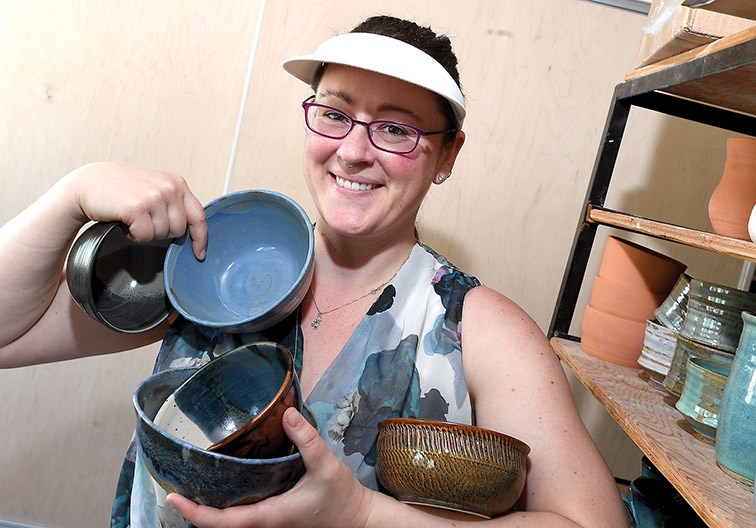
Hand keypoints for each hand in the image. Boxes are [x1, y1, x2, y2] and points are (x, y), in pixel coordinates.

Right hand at [62, 162, 206, 258]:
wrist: (88, 184)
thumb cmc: (121, 189)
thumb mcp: (154, 189)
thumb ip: (174, 203)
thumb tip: (191, 230)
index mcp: (177, 183)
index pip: (198, 215)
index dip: (200, 238)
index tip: (199, 253)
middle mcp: (169, 188)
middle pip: (178, 230)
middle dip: (160, 232)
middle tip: (143, 218)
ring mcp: (154, 197)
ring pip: (161, 235)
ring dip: (145, 232)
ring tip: (132, 216)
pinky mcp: (138, 208)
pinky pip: (144, 236)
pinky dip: (133, 234)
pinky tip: (124, 220)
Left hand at [168, 407, 371, 527]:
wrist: (358, 518)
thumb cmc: (341, 497)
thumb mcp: (326, 466)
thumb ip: (307, 440)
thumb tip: (286, 412)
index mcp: (270, 516)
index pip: (223, 523)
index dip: (195, 513)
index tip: (173, 497)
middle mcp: (264, 523)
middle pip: (219, 524)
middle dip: (195, 507)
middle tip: (175, 482)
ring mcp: (269, 521)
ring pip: (230, 520)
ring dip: (209, 505)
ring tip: (192, 478)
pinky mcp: (275, 513)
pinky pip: (243, 511)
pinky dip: (227, 501)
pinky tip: (225, 480)